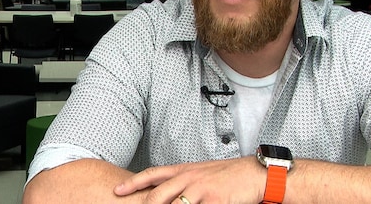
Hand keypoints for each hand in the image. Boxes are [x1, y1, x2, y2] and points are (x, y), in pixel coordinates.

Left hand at [113, 157, 264, 202]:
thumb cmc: (227, 176)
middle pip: (158, 195)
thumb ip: (183, 180)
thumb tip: (166, 190)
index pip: (152, 174)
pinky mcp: (214, 201)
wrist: (253, 174)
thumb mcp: (200, 173)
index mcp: (184, 170)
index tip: (117, 190)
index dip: (133, 182)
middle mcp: (189, 177)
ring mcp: (201, 189)